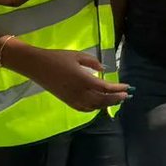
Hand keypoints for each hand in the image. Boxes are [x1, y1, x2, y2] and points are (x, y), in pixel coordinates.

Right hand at [13, 45, 128, 111]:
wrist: (37, 66)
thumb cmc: (58, 58)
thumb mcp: (78, 56)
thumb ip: (93, 63)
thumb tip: (104, 70)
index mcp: (83, 80)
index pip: (105, 88)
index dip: (118, 89)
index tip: (127, 87)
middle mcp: (79, 92)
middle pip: (102, 100)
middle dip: (116, 98)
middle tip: (126, 95)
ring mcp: (72, 99)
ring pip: (94, 106)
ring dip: (106, 104)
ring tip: (116, 100)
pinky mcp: (67, 101)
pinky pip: (84, 109)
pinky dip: (94, 108)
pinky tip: (99, 105)